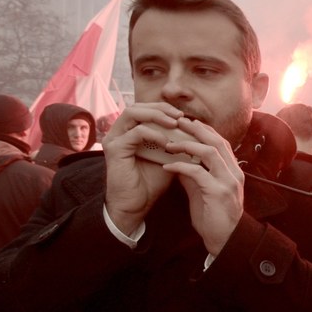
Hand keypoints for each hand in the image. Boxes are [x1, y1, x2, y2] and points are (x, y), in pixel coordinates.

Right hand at [102, 103, 184, 234]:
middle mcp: (118, 132)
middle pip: (138, 106)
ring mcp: (114, 139)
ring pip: (134, 113)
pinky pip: (137, 132)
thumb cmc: (151, 182)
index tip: (184, 117)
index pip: (145, 108)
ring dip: (157, 116)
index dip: (165, 109)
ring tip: (175, 124)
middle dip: (162, 108)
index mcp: (129, 131)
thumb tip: (197, 129)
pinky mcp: (114, 148)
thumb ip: (176, 141)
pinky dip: (154, 134)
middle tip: (180, 116)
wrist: (137, 205)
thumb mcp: (168, 156)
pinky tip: (167, 144)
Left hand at [163, 117, 245, 255]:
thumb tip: (178, 161)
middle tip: (177, 122)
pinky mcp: (218, 193)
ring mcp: (227, 182)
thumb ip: (194, 175)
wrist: (224, 241)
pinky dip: (181, 166)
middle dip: (196, 129)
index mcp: (232, 171)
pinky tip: (167, 166)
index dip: (204, 130)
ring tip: (169, 143)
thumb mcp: (202, 192)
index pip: (220, 142)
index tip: (186, 123)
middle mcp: (233, 173)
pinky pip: (198, 172)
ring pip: (210, 152)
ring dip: (187, 144)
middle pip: (216, 141)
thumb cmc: (214, 218)